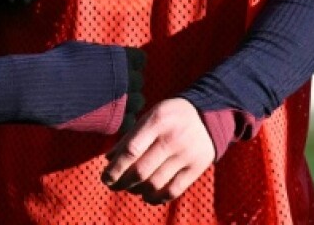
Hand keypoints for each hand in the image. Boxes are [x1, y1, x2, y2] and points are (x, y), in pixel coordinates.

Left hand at [101, 98, 215, 204]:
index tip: (105, 177)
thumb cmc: (170, 116)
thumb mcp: (150, 116)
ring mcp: (186, 154)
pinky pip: (173, 191)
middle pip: (141, 171)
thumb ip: (130, 137)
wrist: (208, 115)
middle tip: (113, 186)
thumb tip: (108, 159)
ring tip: (131, 189)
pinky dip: (156, 198)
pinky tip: (147, 196)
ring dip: (137, 191)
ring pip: (155, 184)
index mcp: (157, 121)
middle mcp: (172, 138)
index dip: (115, 168)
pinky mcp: (197, 167)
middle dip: (122, 183)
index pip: (131, 150)